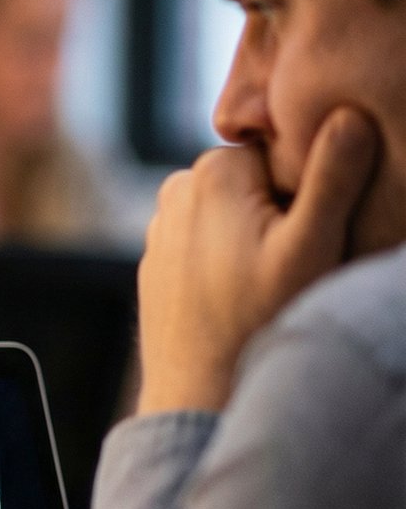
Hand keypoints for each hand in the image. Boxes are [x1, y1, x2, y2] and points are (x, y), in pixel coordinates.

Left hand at [135, 106, 378, 413]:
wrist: (196, 394)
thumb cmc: (257, 323)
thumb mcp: (311, 247)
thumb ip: (333, 177)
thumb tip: (349, 114)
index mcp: (212, 170)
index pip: (285, 152)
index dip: (309, 191)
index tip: (311, 236)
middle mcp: (176, 187)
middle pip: (260, 182)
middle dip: (283, 213)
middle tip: (294, 265)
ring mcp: (161, 225)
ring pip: (238, 214)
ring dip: (259, 240)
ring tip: (267, 286)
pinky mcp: (158, 260)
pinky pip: (212, 245)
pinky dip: (231, 263)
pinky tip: (240, 300)